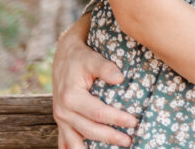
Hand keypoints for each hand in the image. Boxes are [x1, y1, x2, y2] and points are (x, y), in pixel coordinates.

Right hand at [52, 14, 137, 147]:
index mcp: (71, 97)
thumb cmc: (81, 57)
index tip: (134, 121)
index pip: (98, 113)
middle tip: (130, 140)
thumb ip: (106, 68)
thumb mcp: (92, 58)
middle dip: (110, 137)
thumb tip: (120, 79)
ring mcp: (60, 119)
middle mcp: (63, 111)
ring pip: (75, 142)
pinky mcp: (61, 121)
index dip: (117, 118)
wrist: (64, 56)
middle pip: (90, 130)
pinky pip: (65, 142)